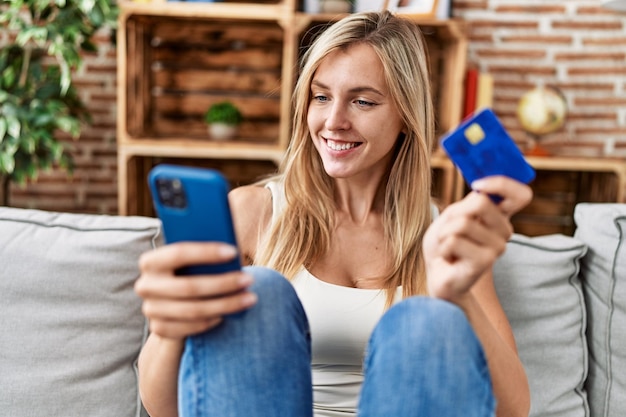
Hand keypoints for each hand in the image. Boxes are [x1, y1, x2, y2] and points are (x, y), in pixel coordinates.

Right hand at [134, 242, 257, 339]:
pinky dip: (213, 320)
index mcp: (151, 261)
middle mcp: (145, 285)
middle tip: (249, 279)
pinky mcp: (159, 328)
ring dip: (226, 304)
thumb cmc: (189, 272)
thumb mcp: (192, 260)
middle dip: (223, 283)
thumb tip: (231, 253)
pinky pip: (192, 326)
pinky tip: (230, 313)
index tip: (233, 252)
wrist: (170, 304)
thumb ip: (203, 253)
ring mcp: (150, 310)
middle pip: (189, 287)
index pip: (178, 253)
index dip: (206, 252)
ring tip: (250, 298)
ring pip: (194, 310)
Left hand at [423, 176, 531, 302]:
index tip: (477, 185)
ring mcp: (498, 247)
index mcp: (500, 216)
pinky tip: (449, 258)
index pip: (521, 195)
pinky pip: (454, 241)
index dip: (502, 184)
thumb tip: (480, 191)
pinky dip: (443, 247)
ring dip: (444, 233)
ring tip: (448, 246)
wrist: (438, 274)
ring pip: (462, 223)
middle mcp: (504, 230)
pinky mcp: (485, 261)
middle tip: (449, 230)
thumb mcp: (452, 215)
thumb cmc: (445, 243)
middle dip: (454, 213)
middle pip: (480, 202)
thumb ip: (467, 203)